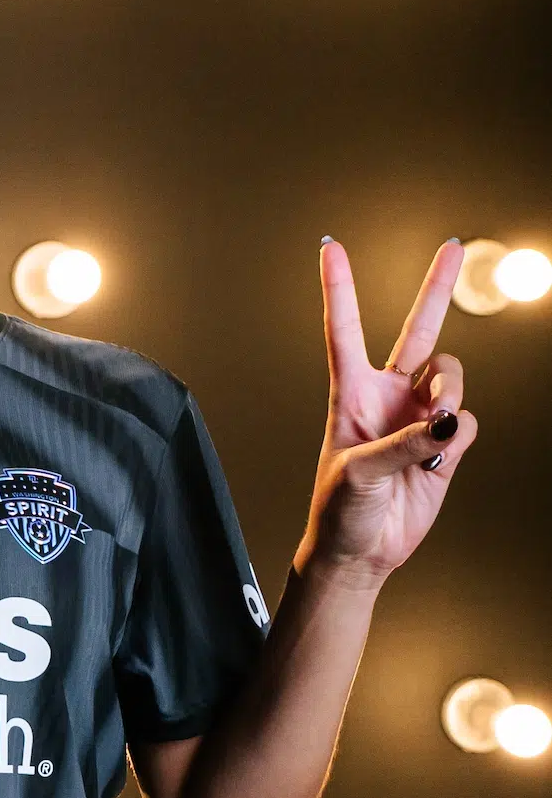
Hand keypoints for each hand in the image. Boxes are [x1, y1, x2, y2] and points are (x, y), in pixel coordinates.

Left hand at [301, 239, 479, 588]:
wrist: (361, 551)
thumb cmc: (339, 510)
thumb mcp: (357, 473)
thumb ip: (401, 443)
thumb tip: (445, 422)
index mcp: (349, 393)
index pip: (344, 329)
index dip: (340, 288)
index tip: (331, 246)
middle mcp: (387, 395)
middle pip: (417, 330)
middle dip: (436, 289)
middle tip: (450, 246)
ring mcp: (419, 416)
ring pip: (452, 378)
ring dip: (448, 397)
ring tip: (429, 433)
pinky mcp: (445, 443)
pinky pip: (466, 422)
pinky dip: (457, 439)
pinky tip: (436, 461)